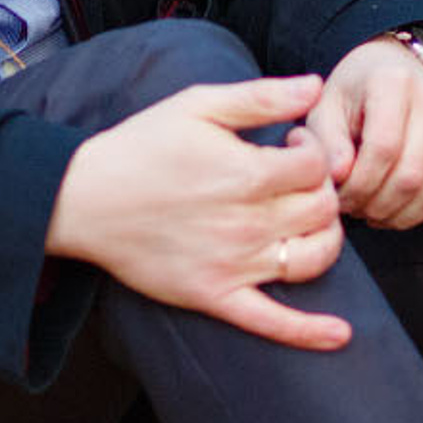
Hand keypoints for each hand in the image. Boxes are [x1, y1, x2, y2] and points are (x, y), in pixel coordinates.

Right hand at [44, 76, 351, 349]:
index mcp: (246, 173)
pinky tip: (340, 335)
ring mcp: (234, 266)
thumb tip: (316, 87)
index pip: (317, 167)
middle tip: (295, 179)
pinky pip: (272, 322)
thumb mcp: (197, 105)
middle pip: (322, 210)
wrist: (82, 199)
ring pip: (314, 258)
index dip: (312, 150)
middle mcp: (247, 223)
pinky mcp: (216, 297)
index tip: (289, 146)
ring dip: (327, 239)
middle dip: (320, 189)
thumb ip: (261, 96)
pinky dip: (309, 332)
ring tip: (306, 220)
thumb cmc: (140, 146)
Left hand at [308, 38, 422, 230]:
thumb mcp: (325, 106)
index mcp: (393, 82)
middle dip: (377, 206)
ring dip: (403, 216)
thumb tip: (340, 175)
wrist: (391, 68)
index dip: (358, 185)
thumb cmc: (353, 93)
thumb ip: (326, 140)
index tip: (339, 196)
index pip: (382, 149)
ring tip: (375, 212)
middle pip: (411, 176)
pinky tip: (410, 209)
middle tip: (355, 208)